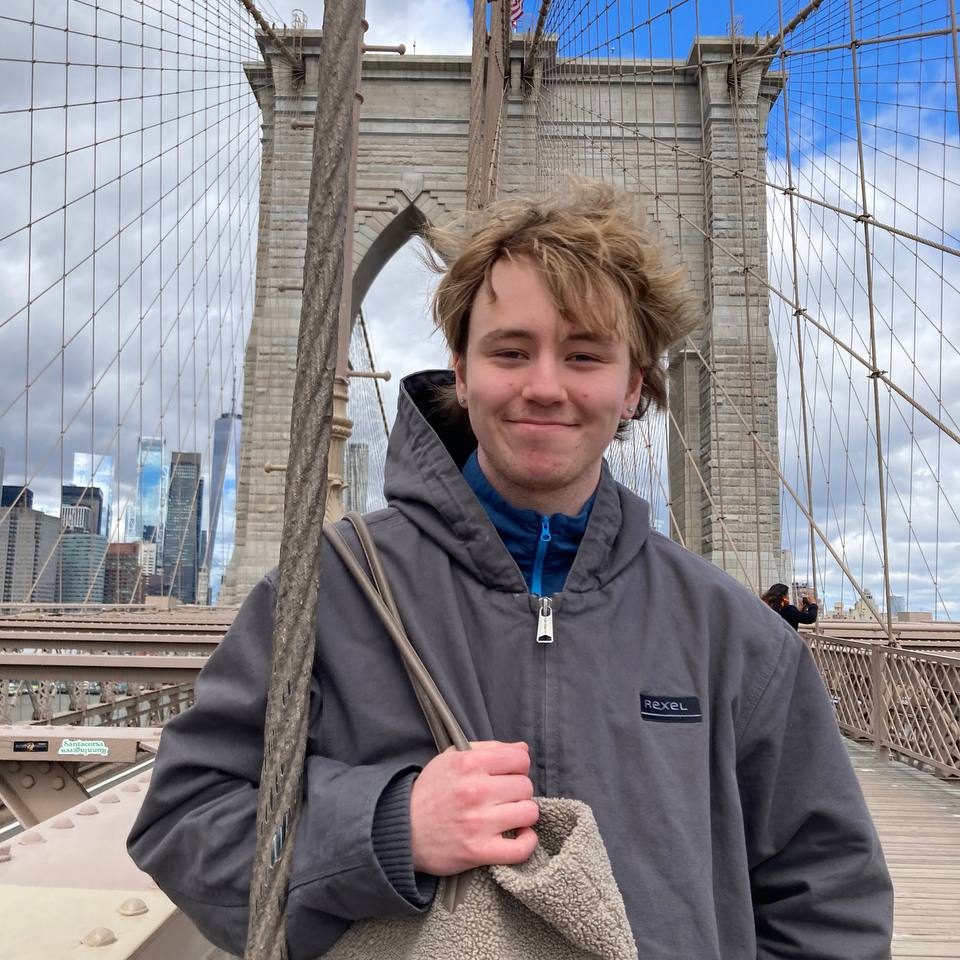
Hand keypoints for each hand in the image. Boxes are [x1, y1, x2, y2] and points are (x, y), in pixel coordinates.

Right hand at [410, 741, 539, 875]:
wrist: (402, 829)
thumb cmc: (430, 791)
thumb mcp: (452, 759)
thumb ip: (488, 749)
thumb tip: (523, 748)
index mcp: (468, 764)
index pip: (520, 758)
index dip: (519, 766)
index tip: (509, 774)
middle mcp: (475, 790)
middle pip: (525, 786)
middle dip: (518, 791)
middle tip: (504, 797)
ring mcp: (478, 823)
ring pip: (529, 812)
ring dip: (522, 815)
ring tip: (509, 815)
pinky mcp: (478, 851)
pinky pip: (521, 849)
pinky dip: (527, 843)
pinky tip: (519, 836)